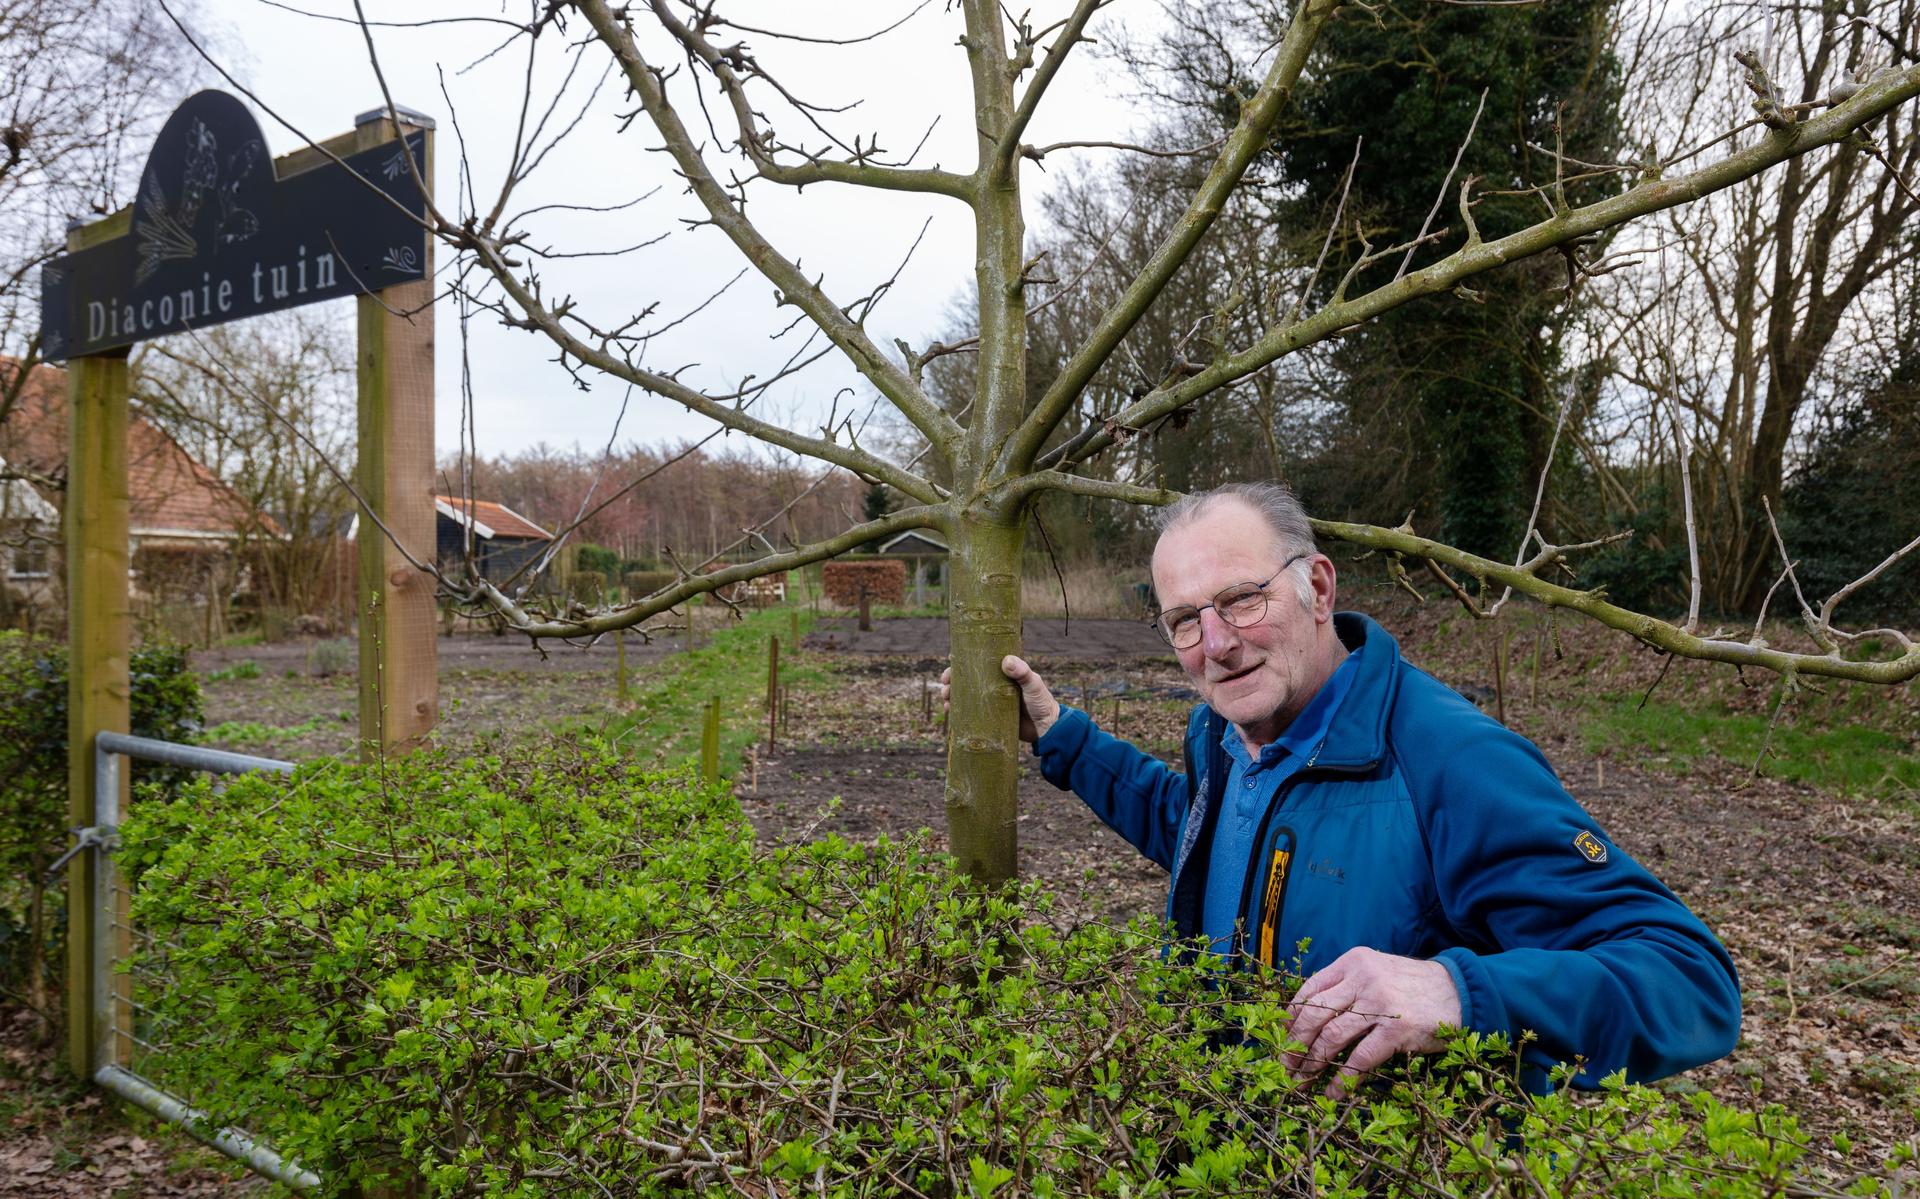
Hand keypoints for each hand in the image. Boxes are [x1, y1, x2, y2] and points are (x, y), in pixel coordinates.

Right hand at [936, 655, 1060, 743]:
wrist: (1047, 729)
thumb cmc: (1042, 702)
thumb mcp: (1033, 684)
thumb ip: (1022, 672)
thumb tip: (1006, 661)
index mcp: (1001, 673)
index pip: (977, 664)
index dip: (961, 664)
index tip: (950, 664)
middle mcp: (992, 686)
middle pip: (966, 680)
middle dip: (951, 681)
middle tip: (945, 686)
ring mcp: (989, 702)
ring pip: (964, 696)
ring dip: (951, 696)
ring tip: (946, 700)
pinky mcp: (988, 717)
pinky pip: (968, 712)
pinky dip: (957, 711)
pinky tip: (950, 711)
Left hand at [1282, 947, 1461, 1097]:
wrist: (1460, 990)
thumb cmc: (1413, 986)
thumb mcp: (1376, 971)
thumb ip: (1347, 985)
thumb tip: (1307, 1017)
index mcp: (1352, 962)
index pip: (1310, 989)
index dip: (1291, 1018)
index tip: (1281, 1038)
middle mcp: (1362, 978)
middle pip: (1314, 1014)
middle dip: (1294, 1044)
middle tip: (1285, 1066)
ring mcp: (1380, 1004)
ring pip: (1331, 1037)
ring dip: (1312, 1064)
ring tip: (1302, 1082)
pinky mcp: (1397, 1030)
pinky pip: (1359, 1059)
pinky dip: (1342, 1079)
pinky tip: (1333, 1093)